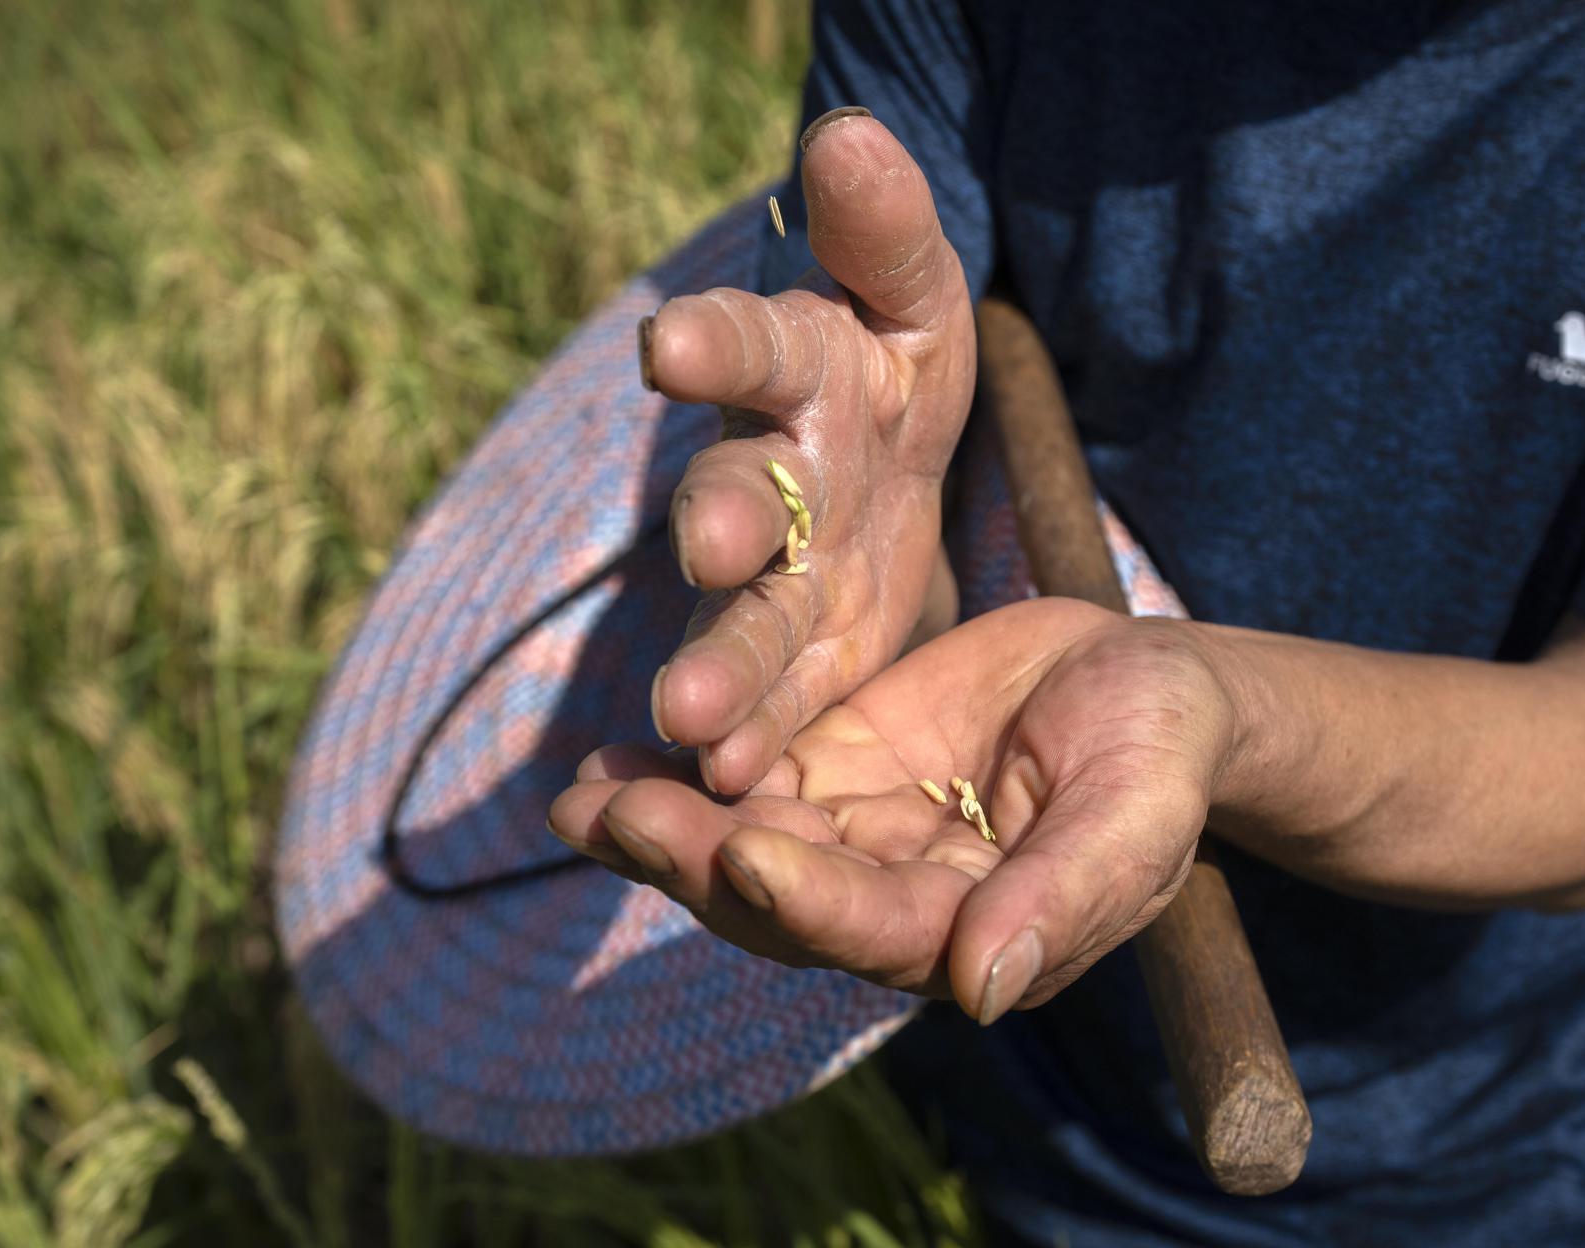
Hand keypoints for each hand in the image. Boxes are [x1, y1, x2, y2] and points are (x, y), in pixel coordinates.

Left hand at [547, 600, 1236, 1022]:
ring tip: (582, 797)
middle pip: (780, 904)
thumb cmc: (1163, 749)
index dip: (811, 903)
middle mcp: (900, 905)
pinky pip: (743, 782)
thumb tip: (982, 993)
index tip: (748, 856)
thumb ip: (1064, 896)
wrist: (1147, 682)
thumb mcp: (1135, 811)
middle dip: (697, 864)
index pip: (877, 935)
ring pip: (743, 849)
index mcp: (977, 935)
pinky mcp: (833, 771)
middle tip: (617, 814)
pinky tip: (605, 759)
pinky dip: (677, 774)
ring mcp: (858, 838)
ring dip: (662, 831)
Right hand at [643, 108, 975, 794]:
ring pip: (742, 615)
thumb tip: (851, 129)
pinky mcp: (794, 655)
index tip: (670, 347)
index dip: (714, 341)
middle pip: (738, 493)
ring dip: (718, 661)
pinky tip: (730, 781)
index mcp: (802, 368)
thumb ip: (883, 231)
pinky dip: (749, 737)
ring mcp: (773, 572)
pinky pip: (770, 699)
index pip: (757, 342)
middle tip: (710, 548)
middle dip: (721, 519)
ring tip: (698, 720)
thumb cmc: (893, 363)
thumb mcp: (914, 297)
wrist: (883, 460)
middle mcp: (768, 471)